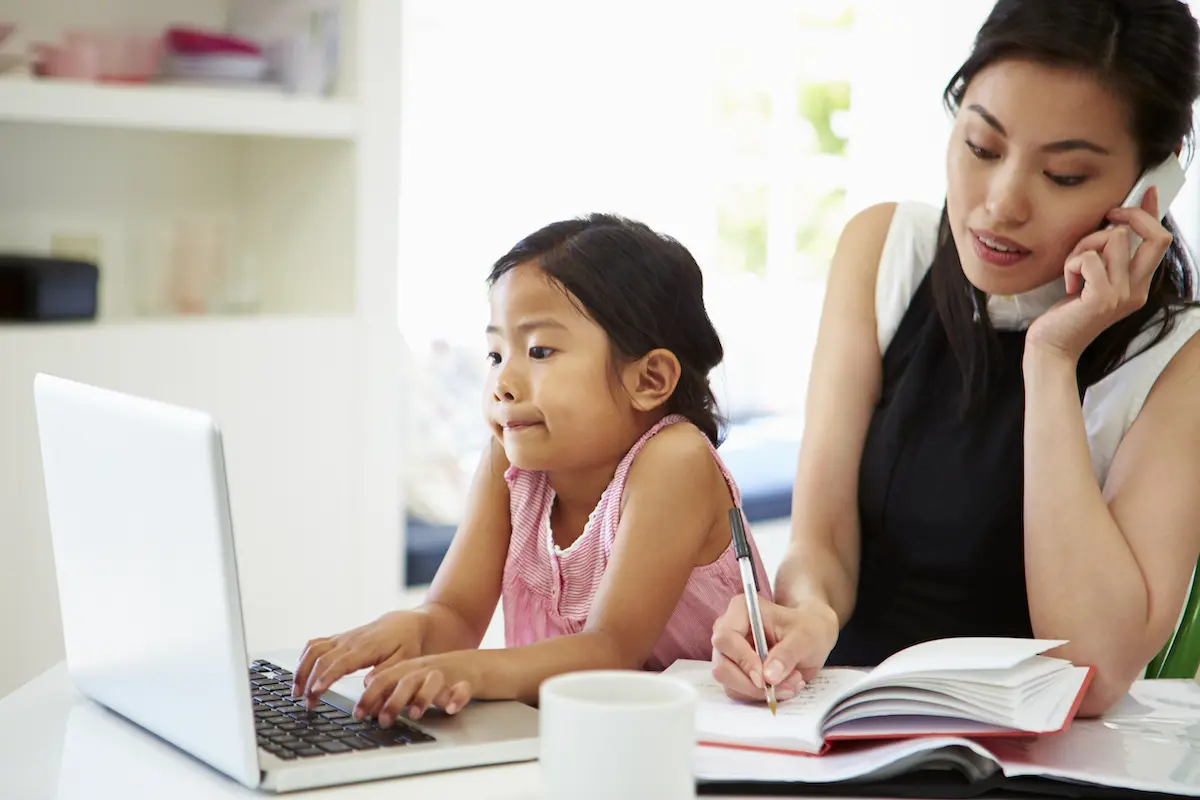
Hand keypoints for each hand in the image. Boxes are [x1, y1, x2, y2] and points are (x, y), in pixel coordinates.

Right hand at [291, 610, 428, 704]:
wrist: (406, 623)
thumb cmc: (407, 643)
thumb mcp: (405, 659)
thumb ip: (386, 672)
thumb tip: (366, 685)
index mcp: (366, 648)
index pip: (341, 662)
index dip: (326, 677)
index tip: (315, 692)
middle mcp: (350, 641)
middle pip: (321, 658)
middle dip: (309, 681)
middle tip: (306, 703)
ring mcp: (342, 638)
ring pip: (313, 650)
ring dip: (301, 670)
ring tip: (296, 691)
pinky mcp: (338, 638)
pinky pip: (315, 644)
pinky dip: (303, 658)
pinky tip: (300, 673)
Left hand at [354, 651, 478, 726]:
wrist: (475, 665)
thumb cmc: (438, 676)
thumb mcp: (412, 681)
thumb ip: (392, 692)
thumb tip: (368, 710)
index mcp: (409, 668)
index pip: (384, 679)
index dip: (370, 696)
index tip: (359, 715)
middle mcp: (425, 670)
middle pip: (406, 681)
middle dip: (393, 701)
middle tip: (383, 721)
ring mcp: (446, 675)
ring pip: (432, 682)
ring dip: (422, 697)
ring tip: (415, 715)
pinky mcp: (466, 682)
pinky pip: (462, 689)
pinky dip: (456, 698)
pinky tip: (450, 709)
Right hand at [710, 595, 838, 703]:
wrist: (813, 634)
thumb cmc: (808, 627)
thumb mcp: (805, 637)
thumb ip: (787, 654)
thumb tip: (768, 677)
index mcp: (741, 611)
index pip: (726, 638)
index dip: (743, 660)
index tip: (766, 678)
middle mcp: (729, 631)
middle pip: (723, 666)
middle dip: (754, 684)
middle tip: (787, 685)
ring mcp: (730, 653)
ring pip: (730, 683)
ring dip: (762, 691)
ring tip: (793, 681)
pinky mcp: (736, 671)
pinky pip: (740, 691)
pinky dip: (762, 695)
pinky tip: (785, 685)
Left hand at [1026, 187, 1171, 363]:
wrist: (1051, 348)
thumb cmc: (1065, 315)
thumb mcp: (1091, 282)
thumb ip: (1105, 259)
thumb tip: (1112, 225)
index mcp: (1138, 285)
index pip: (1159, 242)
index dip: (1153, 212)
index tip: (1145, 191)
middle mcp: (1137, 290)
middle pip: (1156, 236)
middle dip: (1131, 215)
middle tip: (1107, 216)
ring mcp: (1122, 295)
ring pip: (1114, 239)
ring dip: (1085, 244)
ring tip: (1072, 267)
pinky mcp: (1102, 298)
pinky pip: (1089, 257)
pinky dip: (1071, 263)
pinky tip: (1067, 284)